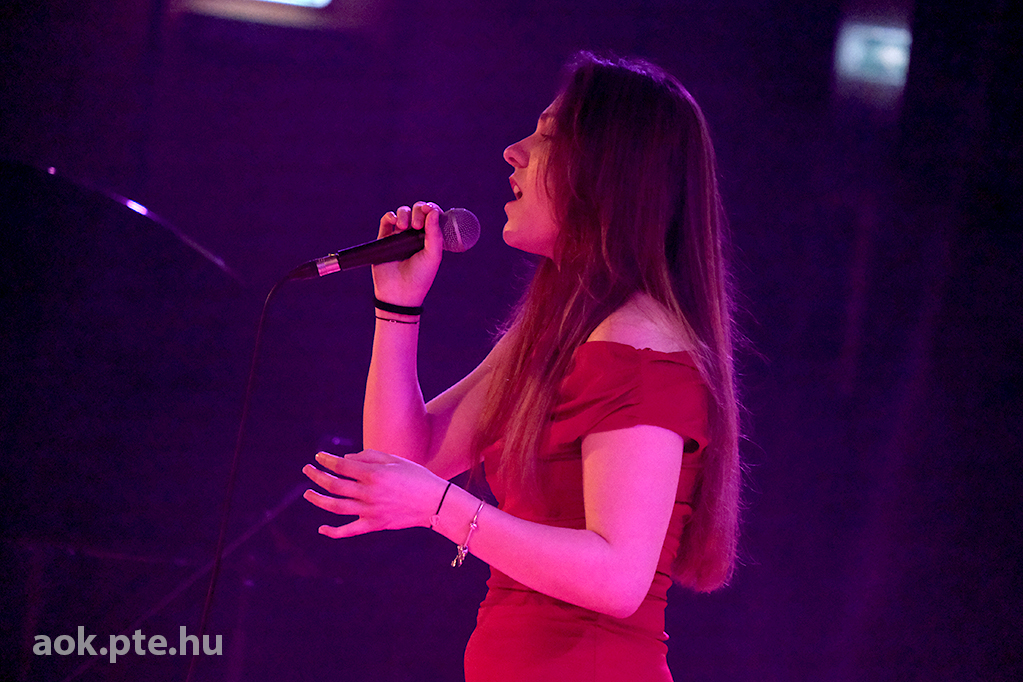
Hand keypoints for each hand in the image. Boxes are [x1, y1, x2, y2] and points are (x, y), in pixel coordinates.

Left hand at [302, 450, 445, 538]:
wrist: (435, 502)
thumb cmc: (416, 477)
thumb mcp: (394, 460)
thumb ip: (368, 457)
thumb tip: (345, 459)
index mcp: (374, 474)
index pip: (341, 466)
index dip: (326, 460)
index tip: (319, 456)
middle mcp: (369, 493)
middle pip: (334, 485)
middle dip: (316, 476)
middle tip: (307, 469)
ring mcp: (370, 511)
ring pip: (336, 507)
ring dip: (318, 500)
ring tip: (307, 493)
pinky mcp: (374, 525)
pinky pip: (349, 531)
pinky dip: (333, 532)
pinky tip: (321, 528)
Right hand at [371, 201, 443, 306]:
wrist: (399, 294)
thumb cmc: (420, 277)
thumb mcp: (433, 255)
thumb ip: (434, 233)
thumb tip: (433, 210)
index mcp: (431, 238)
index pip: (433, 216)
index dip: (432, 209)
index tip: (430, 210)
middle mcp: (416, 235)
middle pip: (418, 211)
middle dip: (418, 211)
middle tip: (417, 226)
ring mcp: (400, 236)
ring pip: (403, 213)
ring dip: (404, 213)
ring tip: (404, 227)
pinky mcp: (384, 239)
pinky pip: (386, 220)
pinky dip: (390, 216)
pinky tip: (394, 221)